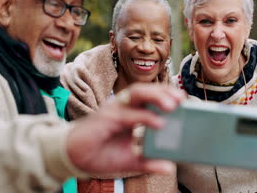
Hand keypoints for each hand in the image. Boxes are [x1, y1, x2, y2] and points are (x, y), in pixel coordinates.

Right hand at [66, 83, 184, 175]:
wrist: (73, 158)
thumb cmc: (100, 154)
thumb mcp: (130, 160)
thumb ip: (148, 161)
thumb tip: (169, 167)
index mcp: (129, 112)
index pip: (150, 97)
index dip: (166, 95)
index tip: (184, 100)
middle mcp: (122, 107)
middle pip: (145, 90)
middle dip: (164, 91)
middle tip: (182, 99)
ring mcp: (114, 110)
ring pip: (137, 94)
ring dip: (156, 96)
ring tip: (173, 105)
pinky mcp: (105, 118)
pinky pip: (128, 114)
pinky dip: (144, 117)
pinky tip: (159, 123)